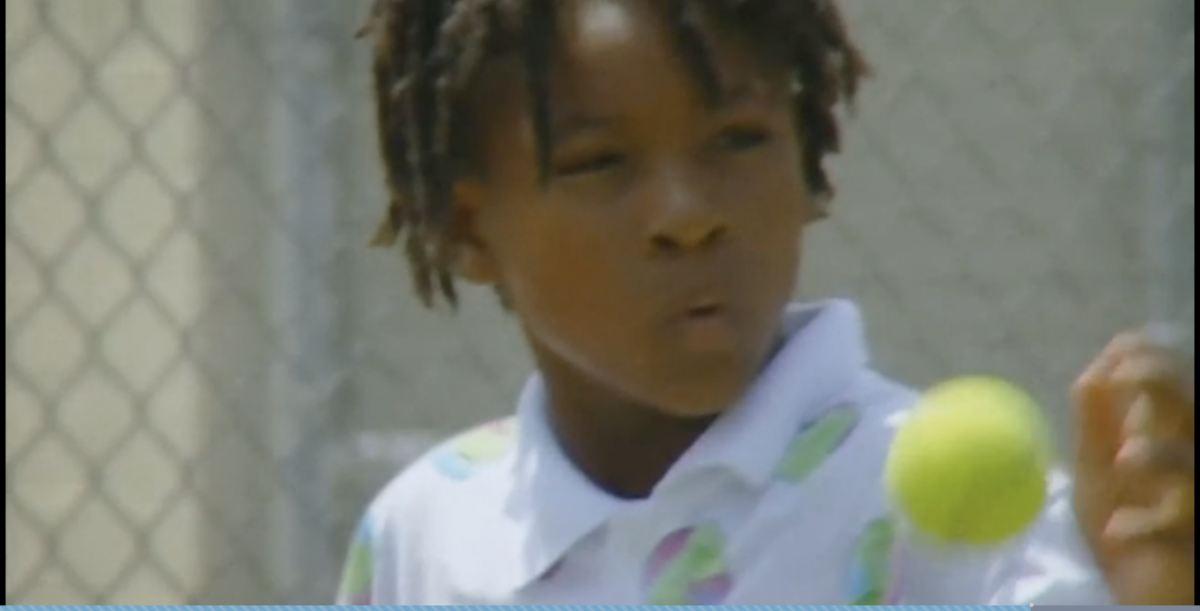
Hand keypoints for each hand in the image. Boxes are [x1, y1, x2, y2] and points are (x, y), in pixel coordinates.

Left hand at [1072, 331, 1194, 604]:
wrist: (1136, 589)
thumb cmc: (1122, 523)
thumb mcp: (1097, 471)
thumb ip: (1097, 423)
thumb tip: (1096, 366)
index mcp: (1167, 438)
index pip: (1171, 385)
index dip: (1150, 359)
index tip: (1122, 346)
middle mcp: (1190, 459)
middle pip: (1190, 412)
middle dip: (1161, 385)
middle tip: (1125, 373)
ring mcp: (1195, 497)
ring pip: (1195, 466)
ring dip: (1162, 455)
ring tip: (1125, 457)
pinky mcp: (1193, 536)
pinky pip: (1182, 523)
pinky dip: (1148, 525)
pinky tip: (1119, 528)